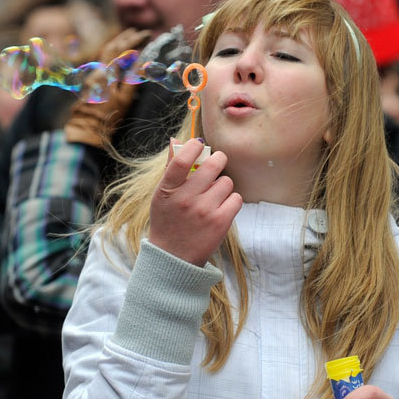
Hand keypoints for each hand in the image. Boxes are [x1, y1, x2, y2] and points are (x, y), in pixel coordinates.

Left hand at [63, 28, 149, 147]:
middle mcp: (97, 71)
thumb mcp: (124, 100)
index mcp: (106, 74)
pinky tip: (115, 53)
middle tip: (139, 33)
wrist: (86, 130)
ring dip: (117, 43)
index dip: (134, 40)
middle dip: (126, 38)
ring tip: (128, 36)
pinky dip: (110, 53)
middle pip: (111, 48)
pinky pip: (100, 61)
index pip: (121, 50)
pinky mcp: (89, 82)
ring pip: (104, 53)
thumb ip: (132, 79)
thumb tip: (140, 61)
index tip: (147, 35)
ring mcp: (92, 76)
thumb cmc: (108, 118)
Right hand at [149, 138, 241, 266]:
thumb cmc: (167, 221)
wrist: (173, 257)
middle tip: (217, 163)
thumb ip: (171, 168)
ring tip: (213, 197)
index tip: (199, 145)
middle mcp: (185, 199)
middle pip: (213, 165)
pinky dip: (231, 202)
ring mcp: (204, 211)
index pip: (182, 160)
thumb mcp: (161, 195)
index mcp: (167, 190)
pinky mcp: (220, 222)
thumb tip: (176, 140)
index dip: (194, 147)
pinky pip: (236, 198)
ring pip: (227, 182)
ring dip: (223, 187)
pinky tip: (220, 209)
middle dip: (218, 161)